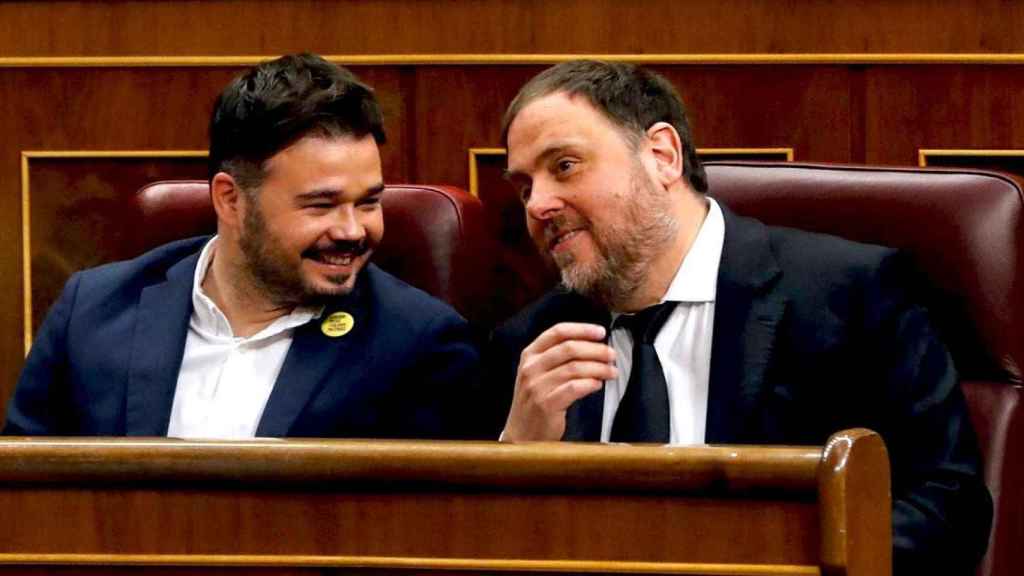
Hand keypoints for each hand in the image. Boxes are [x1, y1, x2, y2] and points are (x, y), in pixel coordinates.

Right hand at [501, 322, 616, 440]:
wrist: (521, 434)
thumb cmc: (535, 402)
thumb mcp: (537, 373)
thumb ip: (556, 357)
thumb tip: (592, 345)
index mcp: (529, 355)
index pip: (557, 332)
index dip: (582, 329)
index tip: (600, 332)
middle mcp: (530, 368)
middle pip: (569, 348)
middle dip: (596, 350)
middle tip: (612, 355)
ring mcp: (537, 386)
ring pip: (575, 368)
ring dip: (599, 368)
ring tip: (611, 372)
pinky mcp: (546, 404)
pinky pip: (574, 388)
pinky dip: (591, 384)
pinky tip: (598, 385)